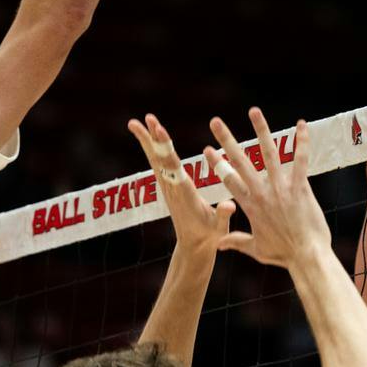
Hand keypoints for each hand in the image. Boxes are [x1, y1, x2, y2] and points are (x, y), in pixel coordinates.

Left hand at [128, 114, 232, 254]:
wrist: (193, 247)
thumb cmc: (209, 236)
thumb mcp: (219, 228)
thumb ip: (223, 215)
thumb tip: (230, 205)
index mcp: (185, 194)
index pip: (173, 168)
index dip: (167, 149)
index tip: (160, 132)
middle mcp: (172, 188)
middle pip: (160, 160)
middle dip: (153, 139)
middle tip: (147, 120)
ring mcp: (168, 187)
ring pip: (155, 159)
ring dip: (148, 140)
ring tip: (137, 122)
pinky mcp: (168, 187)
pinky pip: (158, 163)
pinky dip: (152, 148)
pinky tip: (149, 136)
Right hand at [208, 110, 328, 269]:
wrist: (306, 256)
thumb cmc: (283, 254)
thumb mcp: (256, 249)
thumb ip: (237, 242)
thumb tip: (219, 244)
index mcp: (250, 205)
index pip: (228, 179)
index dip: (217, 163)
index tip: (207, 148)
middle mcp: (262, 192)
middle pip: (240, 161)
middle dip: (227, 139)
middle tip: (215, 122)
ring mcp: (281, 188)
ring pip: (268, 153)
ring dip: (261, 130)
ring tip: (253, 111)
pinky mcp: (300, 187)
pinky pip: (300, 160)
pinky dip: (302, 141)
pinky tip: (301, 124)